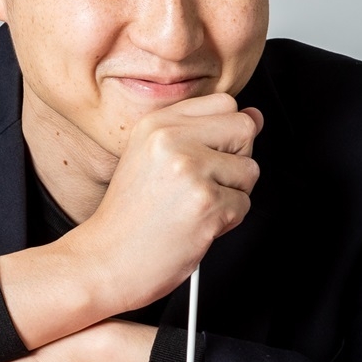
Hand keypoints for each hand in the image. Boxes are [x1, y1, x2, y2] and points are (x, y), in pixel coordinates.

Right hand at [69, 93, 261, 311]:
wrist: (106, 259)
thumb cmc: (129, 217)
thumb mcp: (152, 158)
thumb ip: (204, 133)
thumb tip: (255, 117)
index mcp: (156, 123)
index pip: (224, 103)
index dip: (226, 133)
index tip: (207, 154)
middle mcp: (171, 140)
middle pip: (243, 129)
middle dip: (234, 161)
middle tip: (199, 184)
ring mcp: (190, 169)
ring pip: (249, 170)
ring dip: (230, 195)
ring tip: (192, 207)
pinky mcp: (206, 203)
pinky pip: (244, 205)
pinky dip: (226, 222)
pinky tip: (194, 224)